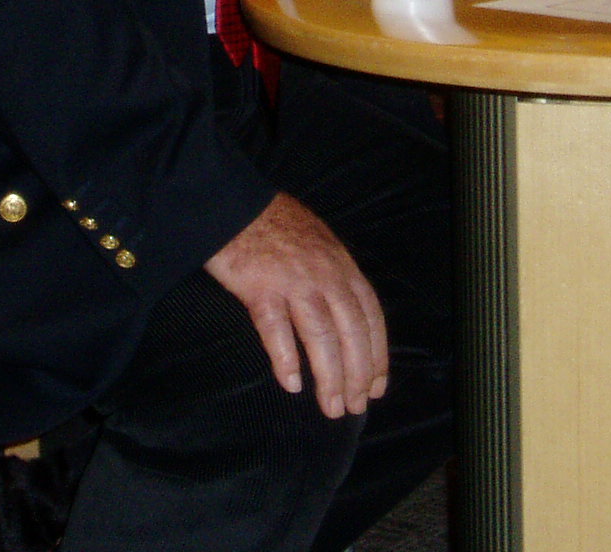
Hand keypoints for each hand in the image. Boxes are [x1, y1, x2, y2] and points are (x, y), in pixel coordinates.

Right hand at [204, 192, 386, 418]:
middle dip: (357, 374)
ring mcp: (293, 281)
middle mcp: (324, 275)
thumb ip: (335, 275)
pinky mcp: (260, 288)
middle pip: (350, 332)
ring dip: (329, 377)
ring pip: (321, 337)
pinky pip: (277, 331)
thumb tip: (346, 314)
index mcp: (342, 265)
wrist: (234, 203)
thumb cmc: (274, 223)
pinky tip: (292, 383)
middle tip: (354, 406)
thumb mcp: (320, 241)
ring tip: (330, 407)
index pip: (370, 316)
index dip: (377, 354)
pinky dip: (286, 360)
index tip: (376, 385)